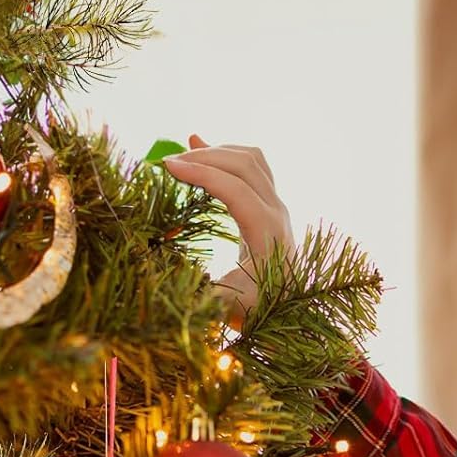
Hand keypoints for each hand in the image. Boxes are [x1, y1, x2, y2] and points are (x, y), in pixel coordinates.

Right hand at [161, 134, 296, 329]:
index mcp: (267, 233)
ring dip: (217, 152)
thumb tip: (167, 282)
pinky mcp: (270, 204)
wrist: (289, 308)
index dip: (201, 173)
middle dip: (204, 157)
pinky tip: (201, 149)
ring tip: (183, 156)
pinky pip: (252, 167)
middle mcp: (277, 212)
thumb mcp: (229, 306)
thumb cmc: (258, 308)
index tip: (167, 167)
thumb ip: (204, 294)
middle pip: (244, 165)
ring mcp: (276, 205)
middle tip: (168, 162)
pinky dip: (226, 155)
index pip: (235, 189)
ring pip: (251, 160)